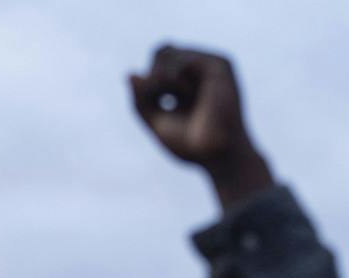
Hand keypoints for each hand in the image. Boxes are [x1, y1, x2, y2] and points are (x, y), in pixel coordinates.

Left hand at [129, 45, 273, 207]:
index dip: (148, 83)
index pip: (158, 64)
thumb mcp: (156, 122)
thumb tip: (129, 74)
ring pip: (165, 52)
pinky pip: (180, 58)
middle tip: (159, 103)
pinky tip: (185, 94)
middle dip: (151, 79)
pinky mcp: (218, 64)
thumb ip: (141, 99)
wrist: (216, 154)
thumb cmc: (190, 146)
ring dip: (159, 80)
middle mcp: (200, 72)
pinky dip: (172, 78)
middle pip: (161, 52)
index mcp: (187, 84)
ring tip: (175, 100)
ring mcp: (209, 66)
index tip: (153, 105)